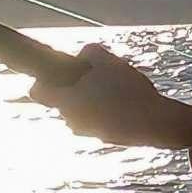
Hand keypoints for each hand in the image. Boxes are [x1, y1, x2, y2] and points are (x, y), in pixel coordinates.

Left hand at [29, 43, 191, 149]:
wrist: (154, 123)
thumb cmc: (127, 91)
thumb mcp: (108, 61)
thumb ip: (88, 53)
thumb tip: (82, 56)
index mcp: (66, 100)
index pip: (37, 91)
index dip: (44, 80)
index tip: (59, 73)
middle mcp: (71, 119)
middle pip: (63, 100)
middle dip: (76, 88)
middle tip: (97, 77)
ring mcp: (87, 131)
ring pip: (81, 111)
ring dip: (92, 101)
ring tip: (116, 91)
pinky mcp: (103, 139)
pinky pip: (97, 121)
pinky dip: (105, 113)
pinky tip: (125, 105)